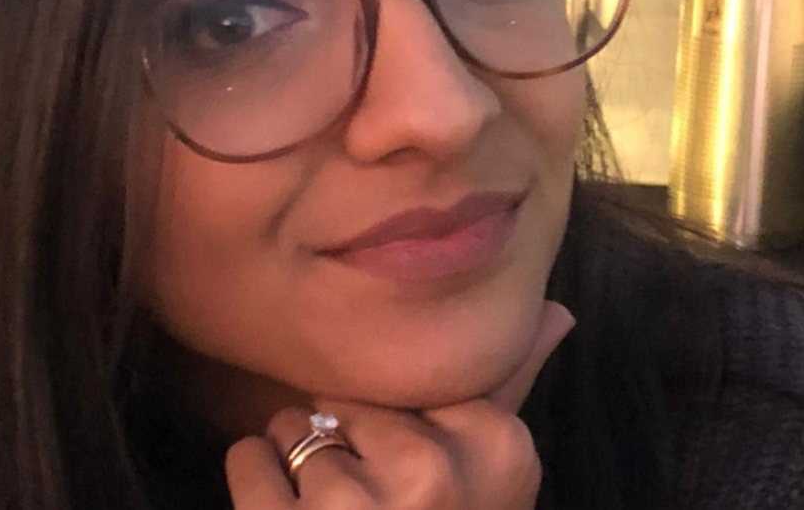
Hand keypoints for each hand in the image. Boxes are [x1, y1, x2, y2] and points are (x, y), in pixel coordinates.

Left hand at [225, 301, 574, 508]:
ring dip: (296, 465)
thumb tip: (556, 313)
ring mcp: (360, 508)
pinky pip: (247, 457)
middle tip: (371, 506)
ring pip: (294, 426)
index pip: (409, 385)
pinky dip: (255, 480)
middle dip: (345, 444)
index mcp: (496, 451)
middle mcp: (433, 475)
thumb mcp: (490, 476)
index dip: (395, 430)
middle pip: (349, 401)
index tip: (411, 479)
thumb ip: (510, 387)